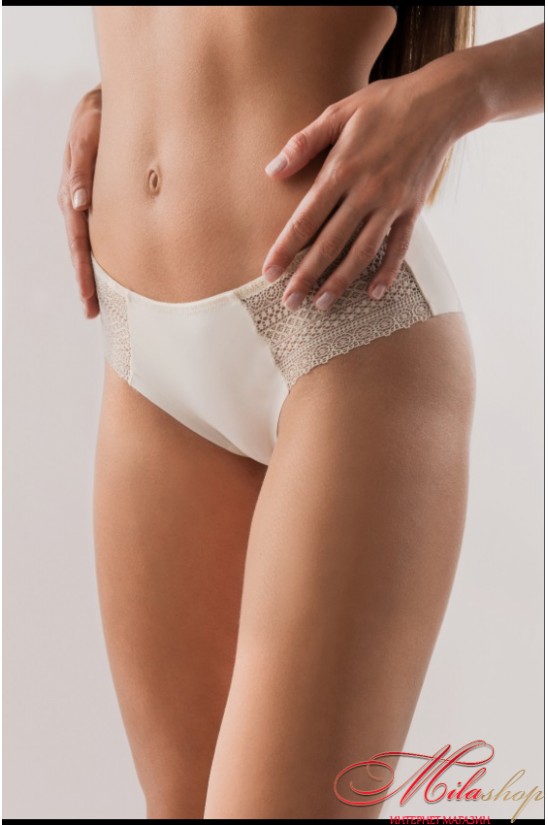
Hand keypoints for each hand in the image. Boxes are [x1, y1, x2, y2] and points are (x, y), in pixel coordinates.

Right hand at [57, 85, 101, 318]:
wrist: (109, 102)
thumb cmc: (100, 115)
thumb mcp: (89, 134)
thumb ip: (82, 168)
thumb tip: (77, 204)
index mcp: (71, 192)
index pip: (77, 241)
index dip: (83, 271)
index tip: (88, 297)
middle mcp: (76, 203)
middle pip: (81, 250)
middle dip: (86, 283)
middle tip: (93, 312)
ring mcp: (87, 203)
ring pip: (89, 244)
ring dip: (94, 273)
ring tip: (99, 303)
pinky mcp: (100, 200)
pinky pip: (100, 232)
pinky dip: (103, 254)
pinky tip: (113, 273)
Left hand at [261, 70, 458, 311]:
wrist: (441, 102)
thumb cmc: (384, 104)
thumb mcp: (339, 111)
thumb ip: (304, 142)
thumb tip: (272, 171)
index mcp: (341, 169)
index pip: (306, 219)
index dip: (286, 249)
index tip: (269, 273)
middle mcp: (365, 192)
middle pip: (330, 244)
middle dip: (307, 277)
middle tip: (289, 303)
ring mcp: (391, 204)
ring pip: (362, 253)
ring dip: (341, 282)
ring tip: (322, 305)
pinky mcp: (413, 209)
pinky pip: (399, 248)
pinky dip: (387, 272)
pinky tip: (373, 294)